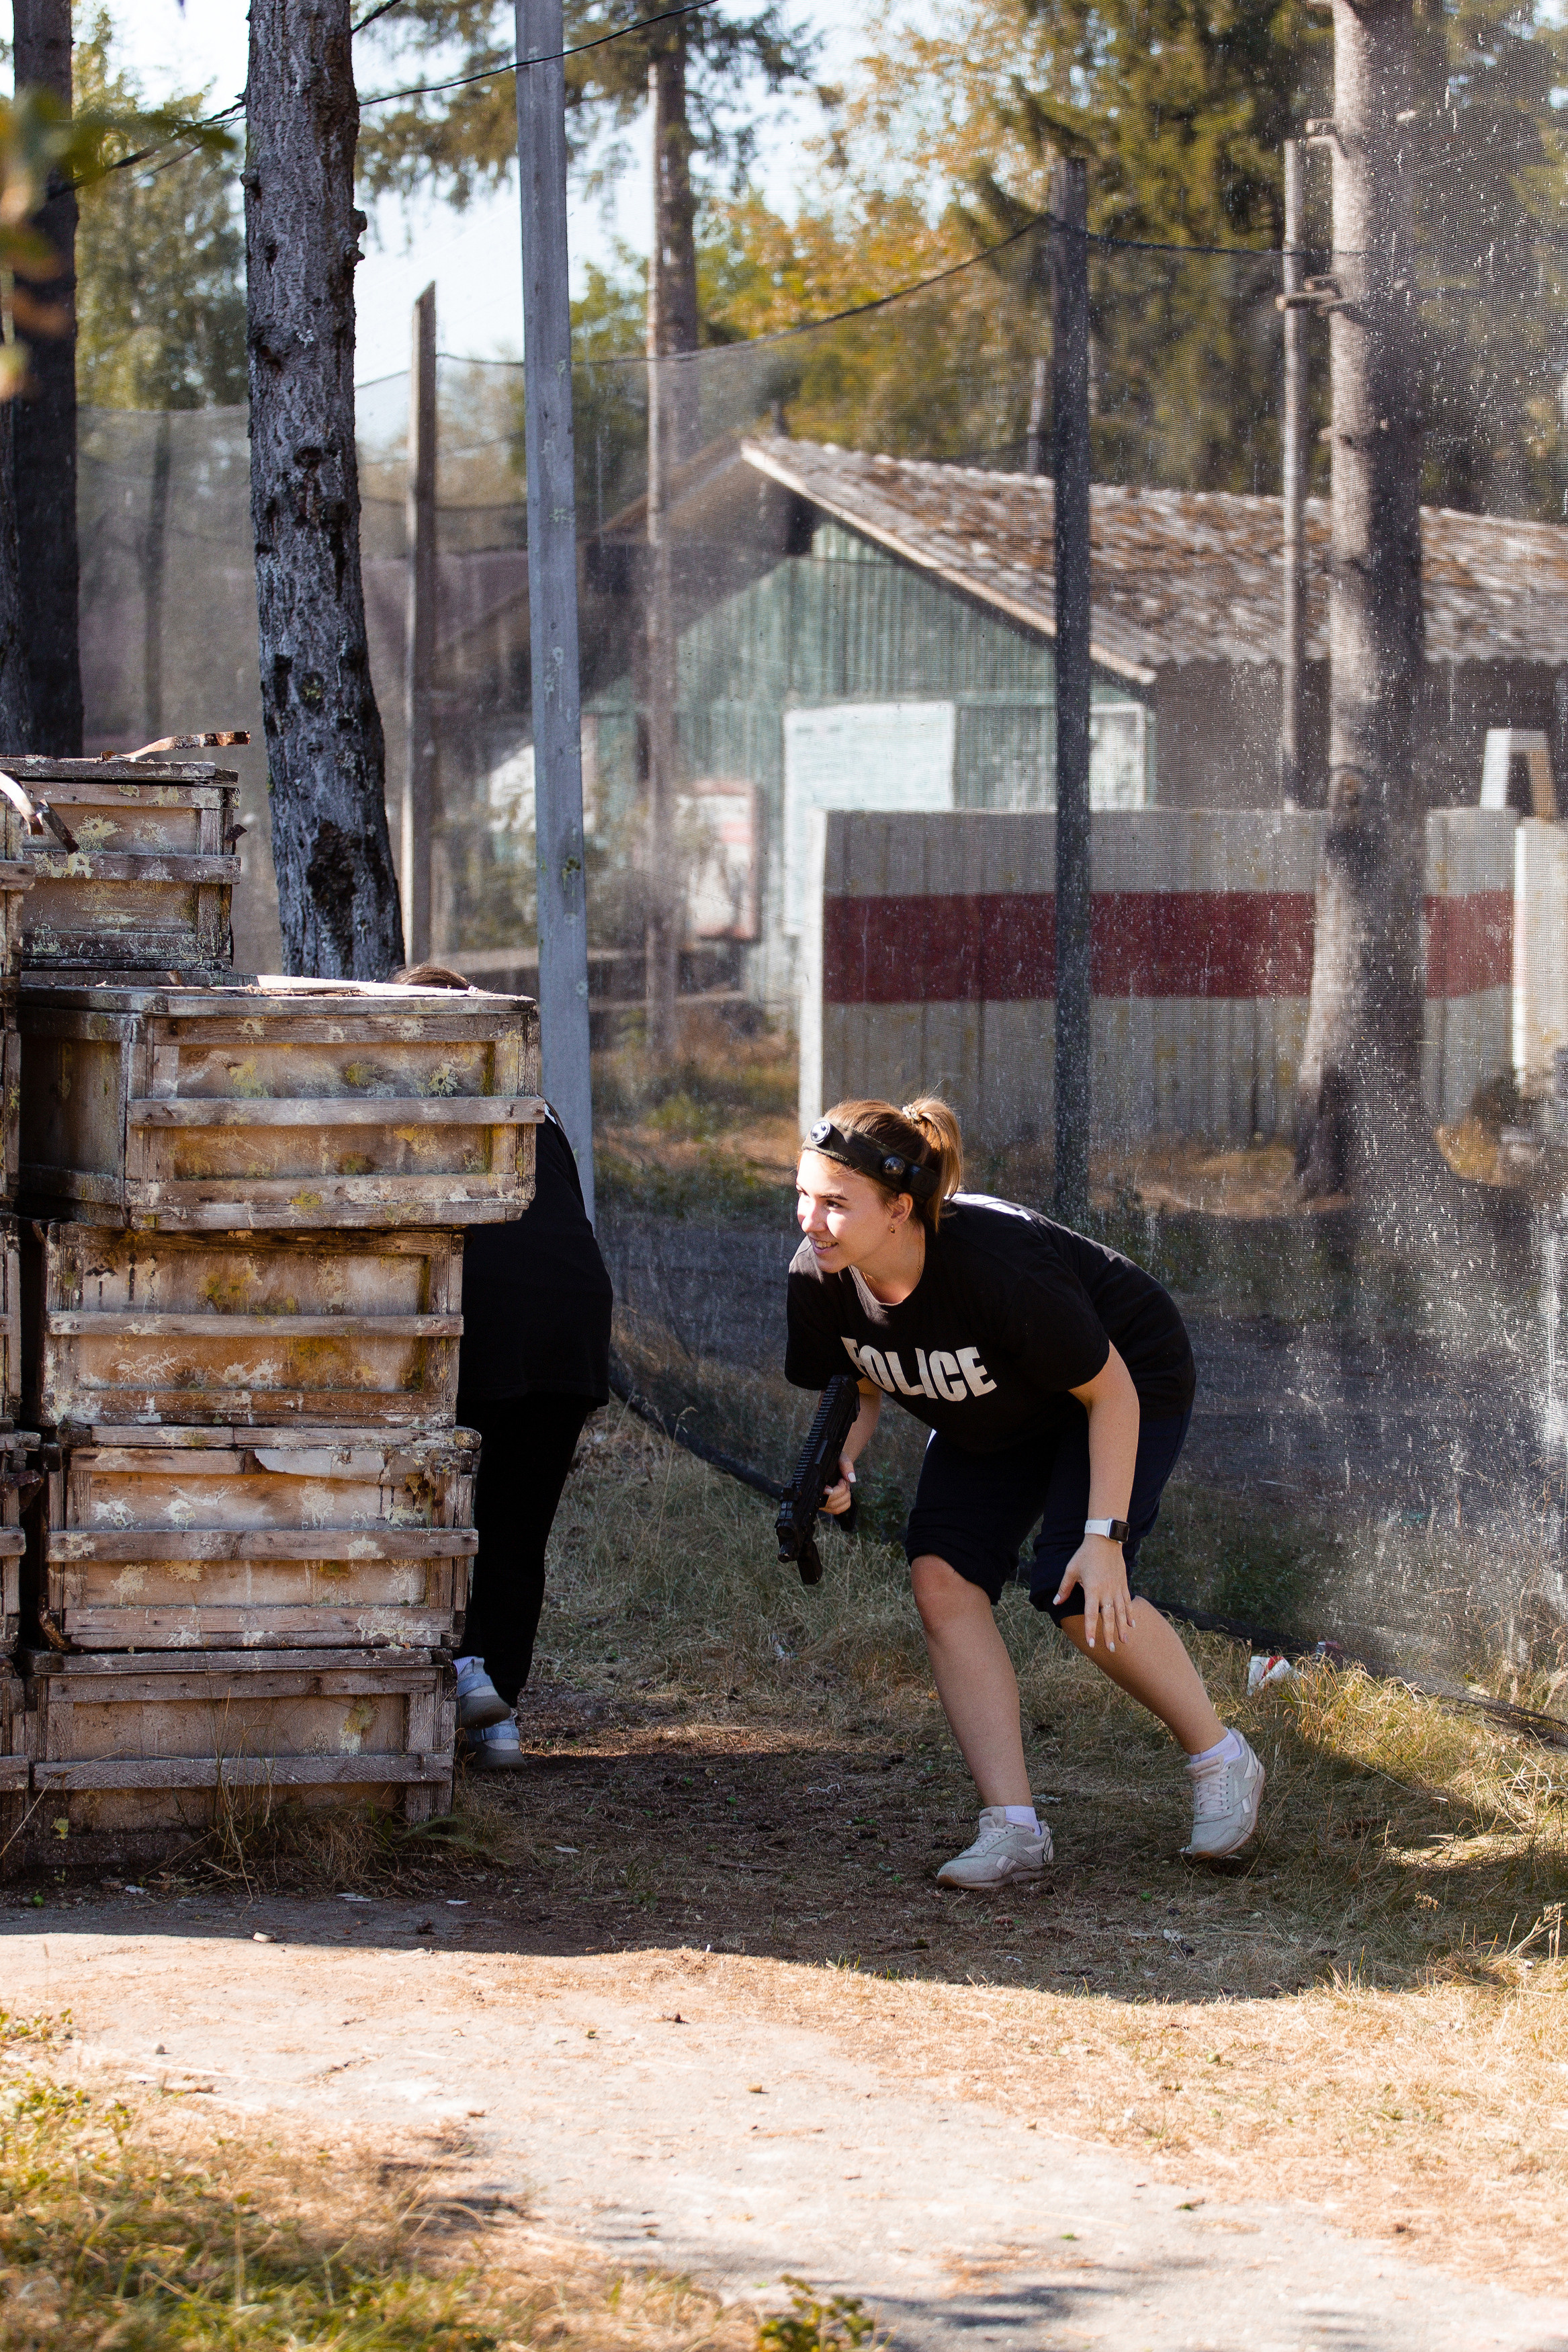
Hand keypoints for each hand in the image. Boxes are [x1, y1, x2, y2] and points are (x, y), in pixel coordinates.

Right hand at [821, 1451, 856, 1515]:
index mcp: (815, 1481)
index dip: (827, 1493)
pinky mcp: (827, 1507)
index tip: (832, 1489)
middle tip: (843, 1480)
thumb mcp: (840, 1457)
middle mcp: (816, 1495)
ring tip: (844, 1485)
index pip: (818, 1492)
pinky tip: (844, 1492)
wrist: (835, 1464)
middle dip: (841, 1491)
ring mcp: (821, 1503)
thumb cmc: (835, 1460)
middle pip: (829, 1502)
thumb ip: (845, 1465)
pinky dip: (845, 1502)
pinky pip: (838, 1510)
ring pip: (834, 1507)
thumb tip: (851, 1479)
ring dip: (845, 1497)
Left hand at [1055, 1535, 1134, 1651]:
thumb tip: (1055, 1602)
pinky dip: (1130, 1614)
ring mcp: (1117, 1589)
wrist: (1105, 1540)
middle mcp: (1106, 1591)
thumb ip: (1064, 1588)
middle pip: (1108, 1617)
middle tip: (1110, 1649)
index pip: (1091, 1614)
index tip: (1091, 1643)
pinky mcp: (1123, 1585)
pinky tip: (1132, 1624)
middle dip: (1109, 1634)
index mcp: (1092, 1589)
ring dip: (1122, 1628)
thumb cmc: (1085, 1555)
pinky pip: (1128, 1603)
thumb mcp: (1071, 1570)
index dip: (1091, 1630)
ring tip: (1124, 1642)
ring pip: (1121, 1612)